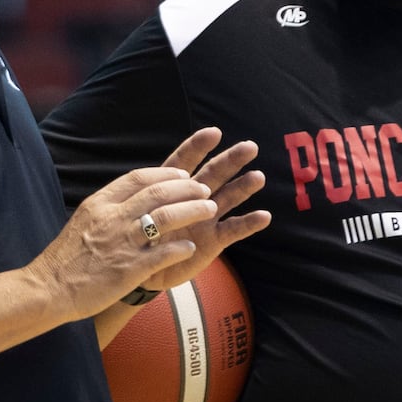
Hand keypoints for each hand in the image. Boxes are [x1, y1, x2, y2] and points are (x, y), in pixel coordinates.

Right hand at [32, 147, 218, 318]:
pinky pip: (163, 253)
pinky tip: (192, 247)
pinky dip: (181, 248)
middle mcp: (113, 218)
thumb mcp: (84, 221)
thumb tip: (133, 197)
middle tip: (205, 190)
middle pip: (159, 193)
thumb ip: (109, 208)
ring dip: (192, 211)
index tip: (183, 175)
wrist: (48, 288)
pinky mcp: (129, 269)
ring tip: (210, 209)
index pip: (139, 178)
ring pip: (166, 218)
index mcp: (100, 204)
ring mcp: (122, 243)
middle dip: (187, 189)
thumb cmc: (66, 258)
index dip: (166, 174)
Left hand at [135, 129, 269, 292]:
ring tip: (258, 177)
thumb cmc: (141, 236)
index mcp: (173, 187)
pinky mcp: (215, 240)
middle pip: (214, 174)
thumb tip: (156, 184)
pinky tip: (264, 216)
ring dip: (243, 187)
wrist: (144, 268)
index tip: (213, 133)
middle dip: (231, 160)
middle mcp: (193, 198)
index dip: (198, 147)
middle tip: (250, 147)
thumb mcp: (138, 213)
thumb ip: (150, 199)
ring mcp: (206, 218)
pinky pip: (234, 230)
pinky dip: (249, 223)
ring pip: (228, 197)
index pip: (185, 161)